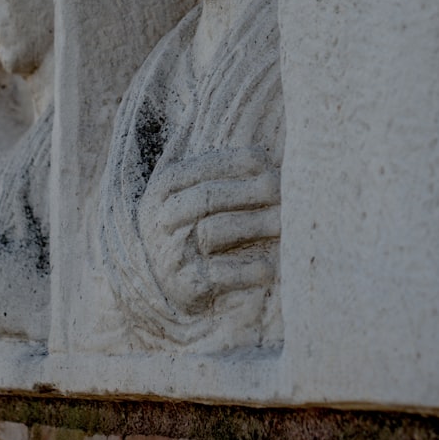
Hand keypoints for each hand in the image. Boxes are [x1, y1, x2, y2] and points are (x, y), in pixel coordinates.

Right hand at [138, 148, 279, 315]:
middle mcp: (164, 218)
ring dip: (253, 225)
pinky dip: (245, 271)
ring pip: (213, 231)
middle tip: (281, 190)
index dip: (235, 163)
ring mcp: (173, 251)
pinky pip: (218, 275)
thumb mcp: (184, 194)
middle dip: (248, 191)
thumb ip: (213, 174)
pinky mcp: (186, 283)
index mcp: (165, 189)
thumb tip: (264, 156)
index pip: (199, 169)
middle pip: (207, 197)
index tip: (266, 162)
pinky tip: (269, 267)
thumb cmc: (185, 226)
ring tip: (284, 223)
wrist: (154, 279)